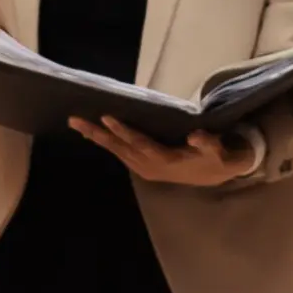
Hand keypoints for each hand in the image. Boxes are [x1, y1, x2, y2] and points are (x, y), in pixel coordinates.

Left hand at [71, 109, 258, 191]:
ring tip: (77, 124)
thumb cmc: (215, 158)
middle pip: (120, 148)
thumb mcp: (217, 151)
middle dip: (97, 133)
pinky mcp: (142, 167)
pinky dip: (106, 143)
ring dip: (96, 138)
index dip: (123, 131)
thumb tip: (195, 135)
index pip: (139, 144)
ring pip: (116, 151)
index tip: (106, 117)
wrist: (215, 175)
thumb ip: (207, 143)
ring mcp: (144, 168)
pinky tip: (93, 134)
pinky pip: (120, 154)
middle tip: (75, 120)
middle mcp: (150, 166)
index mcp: (165, 161)